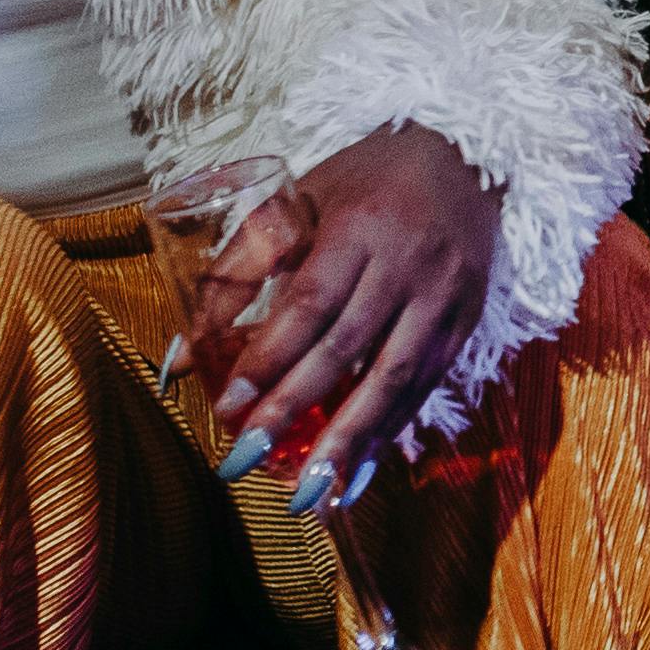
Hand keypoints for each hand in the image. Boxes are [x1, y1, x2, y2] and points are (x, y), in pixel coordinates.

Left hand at [178, 122, 500, 506]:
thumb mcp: (297, 202)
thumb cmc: (365, 178)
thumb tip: (181, 353)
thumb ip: (239, 270)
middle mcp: (408, 265)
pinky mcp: (468, 322)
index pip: (310, 305)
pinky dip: (389, 435)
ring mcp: (445, 296)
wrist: (468, 153)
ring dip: (348, 444)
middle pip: (346, 352)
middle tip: (244, 463)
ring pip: (395, 381)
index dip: (268, 360)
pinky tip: (356, 475)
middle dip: (292, 413)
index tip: (227, 409)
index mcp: (359, 228)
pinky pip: (426, 387)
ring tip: (308, 495)